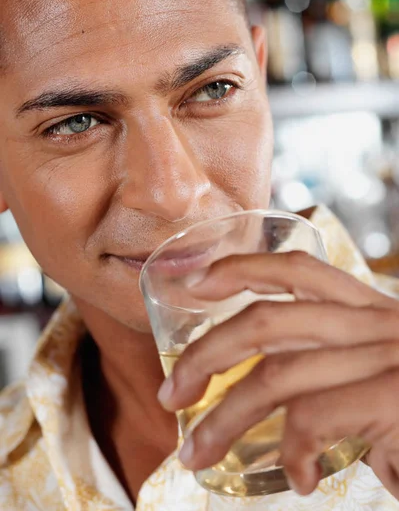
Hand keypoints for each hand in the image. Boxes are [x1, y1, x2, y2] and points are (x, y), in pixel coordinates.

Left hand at [157, 252, 398, 498]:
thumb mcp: (389, 362)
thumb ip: (345, 373)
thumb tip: (293, 418)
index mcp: (368, 308)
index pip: (295, 269)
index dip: (240, 267)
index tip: (196, 282)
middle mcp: (371, 324)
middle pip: (267, 322)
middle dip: (207, 354)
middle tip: (171, 392)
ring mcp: (382, 359)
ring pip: (276, 375)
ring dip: (224, 418)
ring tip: (195, 453)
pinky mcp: (393, 399)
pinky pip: (314, 420)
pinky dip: (292, 452)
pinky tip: (295, 480)